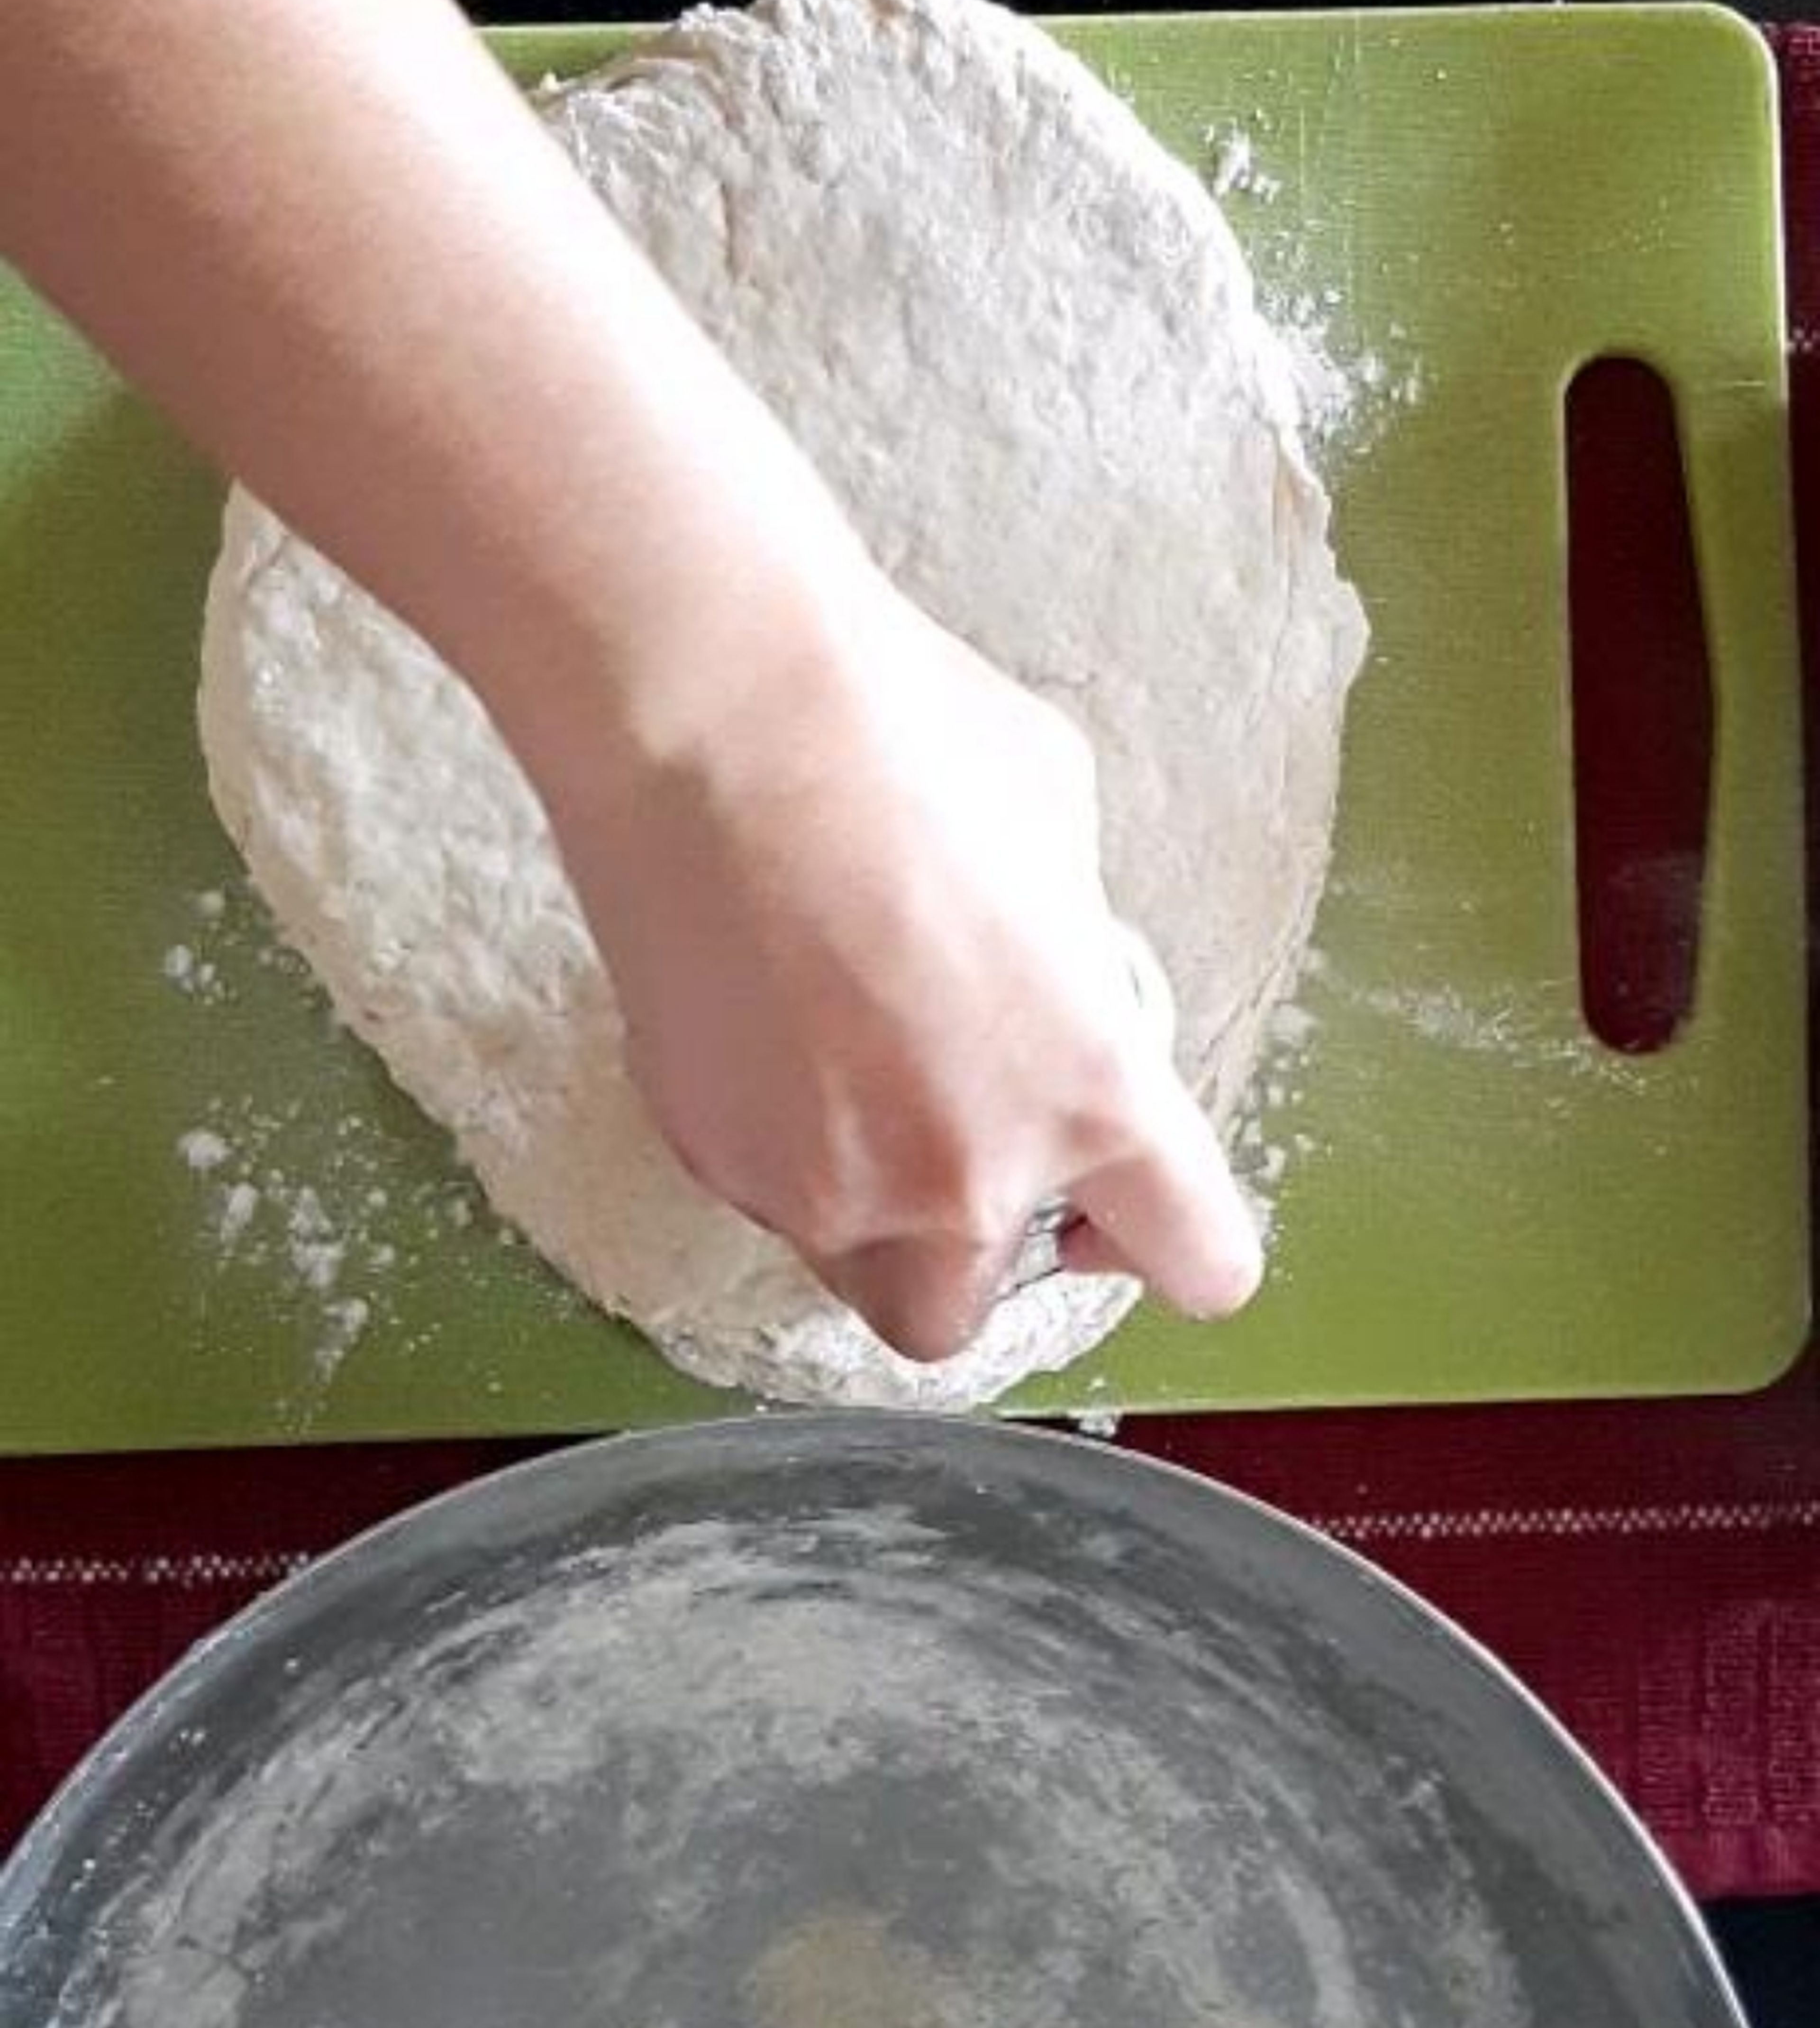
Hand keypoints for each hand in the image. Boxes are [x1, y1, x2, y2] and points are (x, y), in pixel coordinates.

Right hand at [539, 563, 1262, 1366]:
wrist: (705, 714)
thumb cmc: (900, 738)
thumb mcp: (1062, 835)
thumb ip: (1077, 964)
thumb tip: (1058, 983)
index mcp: (1092, 1097)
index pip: (1199, 1264)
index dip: (1175, 1241)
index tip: (1134, 1201)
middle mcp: (962, 1177)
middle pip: (978, 1313)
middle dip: (981, 1248)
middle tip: (967, 1140)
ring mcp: (824, 1184)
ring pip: (861, 1273)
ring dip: (879, 1215)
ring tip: (861, 1076)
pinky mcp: (713, 1156)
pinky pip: (773, 1201)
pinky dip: (786, 1148)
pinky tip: (777, 1030)